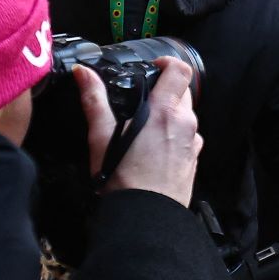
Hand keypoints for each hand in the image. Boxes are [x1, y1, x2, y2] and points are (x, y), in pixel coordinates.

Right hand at [75, 57, 202, 206]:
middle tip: (142, 103)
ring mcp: (194, 143)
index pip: (181, 71)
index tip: (153, 68)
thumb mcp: (101, 136)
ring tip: (144, 131)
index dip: (167, 63)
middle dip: (165, 92)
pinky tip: (154, 151)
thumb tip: (84, 74)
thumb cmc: (123, 177)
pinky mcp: (195, 160)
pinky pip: (188, 138)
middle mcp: (186, 124)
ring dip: (169, 116)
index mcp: (165, 111)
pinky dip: (174, 136)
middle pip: (183, 93)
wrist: (146, 215)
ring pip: (186, 117)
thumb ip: (94, 100)